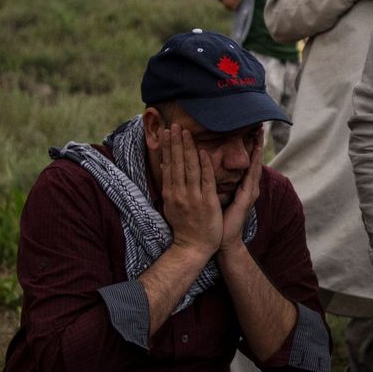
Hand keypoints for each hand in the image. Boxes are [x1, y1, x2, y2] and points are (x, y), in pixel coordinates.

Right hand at [153, 125, 221, 255]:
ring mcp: (193, 197)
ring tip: (186, 132)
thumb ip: (170, 186)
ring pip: (190, 168)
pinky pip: (206, 180)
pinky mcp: (207, 202)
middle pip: (177, 163)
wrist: (192, 247)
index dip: (168, 147)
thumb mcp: (171, 204)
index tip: (167, 132)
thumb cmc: (183, 226)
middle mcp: (179, 193)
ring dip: (188, 148)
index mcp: (170, 192)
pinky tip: (203, 151)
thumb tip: (165, 167)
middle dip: (176, 142)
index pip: (168, 165)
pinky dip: (204, 165)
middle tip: (175, 125)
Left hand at [220, 135, 265, 252]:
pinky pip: (249, 179)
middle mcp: (249, 188)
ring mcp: (250, 194)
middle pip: (254, 161)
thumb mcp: (216, 196)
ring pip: (255, 167)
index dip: (249, 147)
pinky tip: (251, 155)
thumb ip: (214, 182)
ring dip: (258, 151)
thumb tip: (203, 168)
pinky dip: (251, 166)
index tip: (251, 131)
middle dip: (258, 144)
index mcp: (242, 186)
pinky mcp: (246, 199)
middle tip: (260, 128)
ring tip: (260, 136)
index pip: (247, 162)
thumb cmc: (217, 221)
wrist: (223, 241)